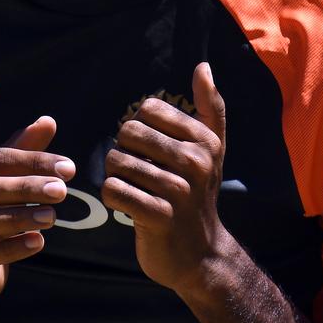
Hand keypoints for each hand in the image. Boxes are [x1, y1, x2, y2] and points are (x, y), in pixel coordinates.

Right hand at [0, 116, 74, 306]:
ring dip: (19, 217)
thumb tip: (48, 121)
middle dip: (26, 188)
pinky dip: (11, 249)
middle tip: (62, 191)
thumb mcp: (6, 178)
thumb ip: (24, 150)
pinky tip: (38, 242)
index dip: (32, 161)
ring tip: (52, 217)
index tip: (68, 168)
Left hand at [101, 62, 226, 295]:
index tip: (151, 150)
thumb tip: (204, 67)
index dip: (140, 127)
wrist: (202, 255)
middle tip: (136, 172)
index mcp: (205, 140)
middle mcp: (196, 162)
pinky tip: (126, 206)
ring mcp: (178, 191)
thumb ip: (209, 106)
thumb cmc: (199, 194)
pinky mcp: (158, 217)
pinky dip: (112, 197)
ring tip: (134, 189)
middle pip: (128, 132)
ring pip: (117, 161)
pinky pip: (113, 190)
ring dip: (116, 176)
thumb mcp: (211, 149)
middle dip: (123, 151)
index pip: (148, 109)